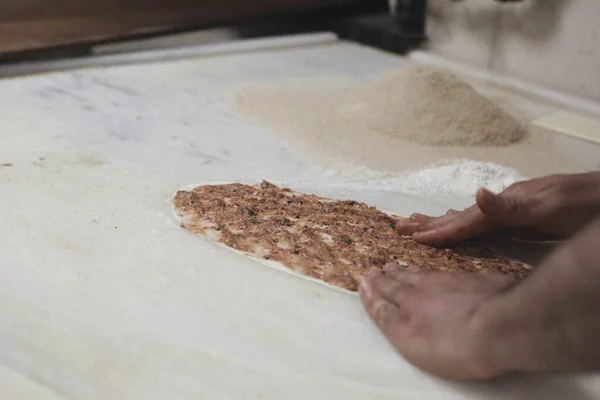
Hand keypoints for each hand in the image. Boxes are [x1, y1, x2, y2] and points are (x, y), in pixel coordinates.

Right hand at [360, 264, 515, 379]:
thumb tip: (367, 289)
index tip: (366, 278)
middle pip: (402, 281)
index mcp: (409, 304)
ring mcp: (451, 282)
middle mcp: (426, 289)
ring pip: (423, 274)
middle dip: (388, 277)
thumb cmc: (454, 344)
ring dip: (407, 271)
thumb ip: (387, 316)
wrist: (502, 326)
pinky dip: (435, 271)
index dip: (374, 288)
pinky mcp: (476, 281)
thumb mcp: (410, 339)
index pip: (386, 294)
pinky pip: (448, 272)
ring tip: (398, 266)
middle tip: (379, 269)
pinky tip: (437, 272)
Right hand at [397, 172, 599, 245]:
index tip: (411, 239)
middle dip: (429, 224)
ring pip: (466, 218)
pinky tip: (459, 225)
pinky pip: (481, 223)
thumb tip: (474, 193)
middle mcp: (503, 206)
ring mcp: (511, 211)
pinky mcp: (521, 218)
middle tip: (398, 227)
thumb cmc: (585, 205)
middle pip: (458, 216)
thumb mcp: (550, 207)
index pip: (465, 221)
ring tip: (417, 224)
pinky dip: (462, 225)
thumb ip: (511, 205)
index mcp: (505, 206)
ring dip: (440, 223)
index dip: (439, 231)